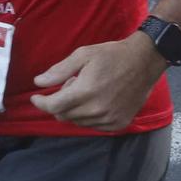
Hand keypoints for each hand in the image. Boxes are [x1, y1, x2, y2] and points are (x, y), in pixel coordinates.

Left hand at [30, 32, 164, 131]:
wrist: (144, 61)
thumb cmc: (112, 55)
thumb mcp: (83, 55)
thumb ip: (59, 70)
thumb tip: (38, 83)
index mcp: (85, 92)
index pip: (53, 107)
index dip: (41, 103)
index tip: (36, 98)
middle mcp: (96, 109)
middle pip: (64, 116)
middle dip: (60, 102)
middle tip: (70, 84)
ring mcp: (109, 119)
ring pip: (77, 122)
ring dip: (75, 109)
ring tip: (86, 90)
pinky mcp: (118, 124)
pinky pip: (93, 126)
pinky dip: (89, 116)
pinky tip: (97, 100)